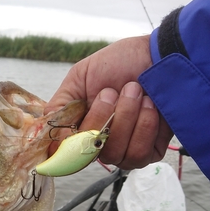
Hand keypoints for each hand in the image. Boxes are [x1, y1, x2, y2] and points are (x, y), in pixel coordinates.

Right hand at [45, 36, 172, 168]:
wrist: (160, 56)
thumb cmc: (120, 63)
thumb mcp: (79, 77)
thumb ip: (58, 107)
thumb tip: (51, 140)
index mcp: (79, 129)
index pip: (64, 154)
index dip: (67, 146)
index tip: (75, 124)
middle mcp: (98, 145)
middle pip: (88, 153)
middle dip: (102, 117)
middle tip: (114, 90)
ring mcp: (122, 152)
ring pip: (114, 154)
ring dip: (126, 118)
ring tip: (136, 92)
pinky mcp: (147, 153)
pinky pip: (138, 154)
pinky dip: (144, 126)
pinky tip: (150, 106)